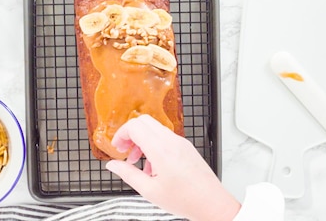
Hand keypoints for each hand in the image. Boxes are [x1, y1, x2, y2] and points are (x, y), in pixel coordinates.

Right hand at [105, 114, 240, 220]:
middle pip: (144, 121)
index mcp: (161, 150)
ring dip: (142, 140)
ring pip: (154, 128)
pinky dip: (153, 145)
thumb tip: (113, 165)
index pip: (135, 126)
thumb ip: (128, 175)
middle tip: (125, 151)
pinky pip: (165, 137)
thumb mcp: (150, 191)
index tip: (117, 147)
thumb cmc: (186, 200)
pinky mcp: (186, 147)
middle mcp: (172, 141)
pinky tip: (153, 167)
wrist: (212, 204)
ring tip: (137, 162)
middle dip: (130, 134)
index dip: (121, 134)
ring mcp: (181, 142)